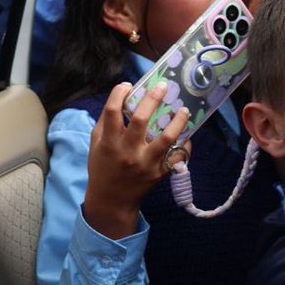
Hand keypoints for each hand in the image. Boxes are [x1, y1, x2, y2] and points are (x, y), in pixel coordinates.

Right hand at [82, 83, 190, 240]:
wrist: (112, 200)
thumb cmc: (103, 168)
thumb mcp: (96, 145)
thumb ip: (105, 123)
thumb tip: (120, 97)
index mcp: (109, 143)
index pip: (112, 112)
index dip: (119, 94)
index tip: (127, 85)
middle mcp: (128, 152)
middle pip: (141, 120)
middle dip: (153, 99)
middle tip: (163, 86)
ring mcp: (146, 163)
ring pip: (167, 138)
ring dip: (178, 121)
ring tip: (184, 110)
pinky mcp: (159, 173)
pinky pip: (177, 156)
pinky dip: (185, 145)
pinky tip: (188, 134)